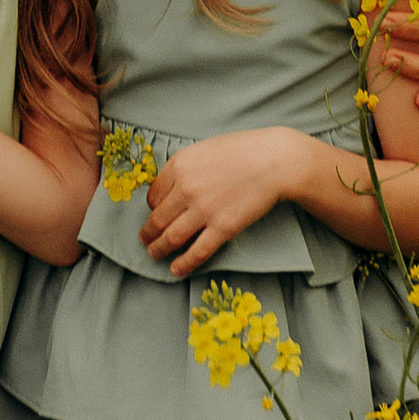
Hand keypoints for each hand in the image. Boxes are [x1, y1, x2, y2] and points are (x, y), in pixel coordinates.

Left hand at [142, 130, 307, 280]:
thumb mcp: (203, 150)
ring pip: (171, 237)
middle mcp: (186, 189)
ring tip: (154, 254)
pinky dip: (183, 263)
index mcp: (179, 166)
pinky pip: (197, 251)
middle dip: (148, 233)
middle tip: (145, 240)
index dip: (152, 209)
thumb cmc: (241, 151)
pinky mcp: (223, 228)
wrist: (273, 161)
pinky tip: (175, 269)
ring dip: (158, 249)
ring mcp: (204, 210)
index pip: (153, 196)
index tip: (155, 214)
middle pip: (157, 219)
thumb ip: (183, 168)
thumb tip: (168, 190)